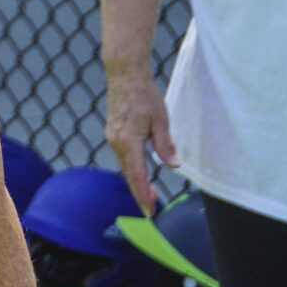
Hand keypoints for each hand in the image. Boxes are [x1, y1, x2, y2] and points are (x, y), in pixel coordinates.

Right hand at [105, 70, 179, 212]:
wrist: (125, 76)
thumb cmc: (144, 96)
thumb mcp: (160, 121)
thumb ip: (165, 145)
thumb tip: (174, 166)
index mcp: (129, 142)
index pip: (137, 175)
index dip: (144, 195)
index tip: (150, 211)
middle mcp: (116, 142)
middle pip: (129, 173)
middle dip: (140, 192)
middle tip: (151, 209)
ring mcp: (112, 137)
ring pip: (124, 165)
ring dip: (135, 180)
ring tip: (148, 193)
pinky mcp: (113, 132)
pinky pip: (122, 155)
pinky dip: (131, 168)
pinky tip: (138, 171)